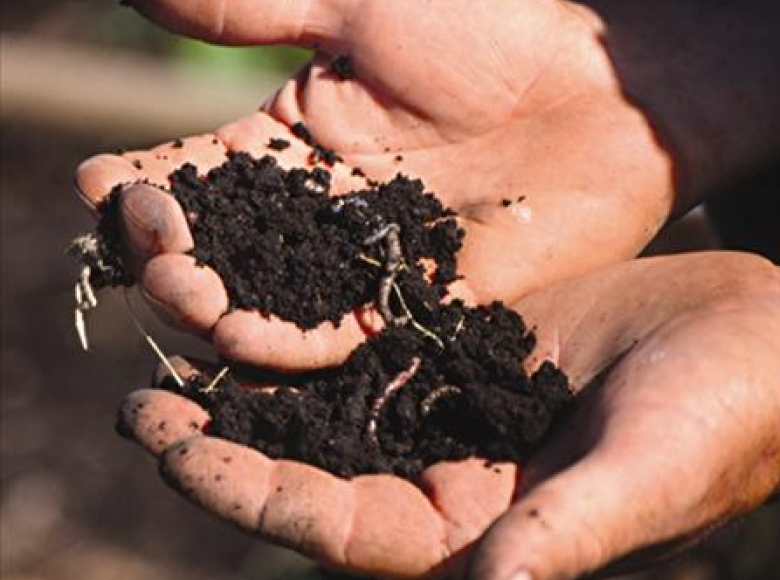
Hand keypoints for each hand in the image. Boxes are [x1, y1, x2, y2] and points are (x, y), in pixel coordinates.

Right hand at [75, 0, 675, 370]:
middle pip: (224, 251)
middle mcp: (319, 212)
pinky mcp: (416, 300)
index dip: (146, 185)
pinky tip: (243, 339)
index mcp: (294, 142)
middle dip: (173, 255)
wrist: (600, 85)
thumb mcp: (357, 8)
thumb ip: (253, 12)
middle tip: (146, 249)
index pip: (198, 175)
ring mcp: (365, 261)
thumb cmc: (493, 27)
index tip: (101, 189)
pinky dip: (291, 341)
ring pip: (272, 302)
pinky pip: (342, 333)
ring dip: (218, 305)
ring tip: (181, 298)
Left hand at [117, 252, 779, 578]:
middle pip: (315, 468)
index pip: (341, 526)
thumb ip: (566, 534)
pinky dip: (314, 332)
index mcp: (479, 530)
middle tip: (140, 405)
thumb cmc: (725, 413)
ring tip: (174, 349)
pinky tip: (260, 304)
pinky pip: (372, 344)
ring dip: (256, 383)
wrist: (755, 335)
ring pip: (331, 405)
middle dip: (227, 441)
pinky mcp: (462, 345)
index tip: (175, 454)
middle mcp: (452, 476)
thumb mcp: (644, 473)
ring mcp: (453, 407)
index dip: (255, 494)